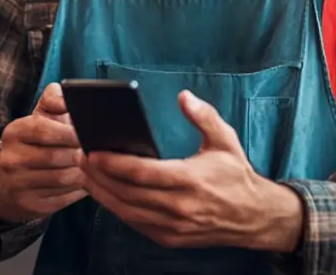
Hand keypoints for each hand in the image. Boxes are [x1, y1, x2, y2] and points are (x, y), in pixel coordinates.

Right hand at [0, 83, 87, 222]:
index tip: (86, 133)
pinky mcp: (29, 205)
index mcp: (14, 132)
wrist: (6, 182)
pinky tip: (84, 182)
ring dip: (82, 173)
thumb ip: (55, 100)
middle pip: (56, 157)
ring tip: (93, 166)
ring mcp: (18, 185)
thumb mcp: (40, 117)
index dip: (68, 132)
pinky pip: (63, 198)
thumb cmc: (34, 142)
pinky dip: (78, 190)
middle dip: (79, 154)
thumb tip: (71, 95)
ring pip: (63, 179)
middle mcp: (11, 159)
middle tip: (95, 151)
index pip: (43, 129)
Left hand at [82, 91, 304, 251]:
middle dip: (98, 175)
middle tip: (80, 157)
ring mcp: (173, 226)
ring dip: (101, 194)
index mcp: (190, 180)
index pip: (142, 173)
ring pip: (126, 211)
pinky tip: (104, 193)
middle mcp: (179, 206)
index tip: (92, 151)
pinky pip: (134, 223)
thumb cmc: (237, 176)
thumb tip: (184, 97)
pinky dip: (116, 208)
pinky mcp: (169, 237)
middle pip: (126, 193)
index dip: (113, 163)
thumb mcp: (225, 140)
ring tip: (84, 174)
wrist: (255, 218)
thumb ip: (203, 117)